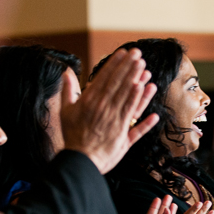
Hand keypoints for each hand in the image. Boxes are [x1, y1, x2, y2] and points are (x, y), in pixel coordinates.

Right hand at [61, 48, 159, 173]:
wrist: (79, 160)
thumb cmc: (72, 136)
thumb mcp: (65, 112)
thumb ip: (67, 92)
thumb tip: (66, 74)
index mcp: (89, 102)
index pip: (104, 79)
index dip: (115, 65)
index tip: (123, 53)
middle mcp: (103, 109)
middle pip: (118, 85)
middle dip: (128, 68)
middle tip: (138, 54)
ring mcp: (114, 121)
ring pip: (128, 98)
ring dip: (137, 82)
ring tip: (145, 68)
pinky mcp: (123, 134)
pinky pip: (135, 119)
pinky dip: (141, 106)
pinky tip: (148, 96)